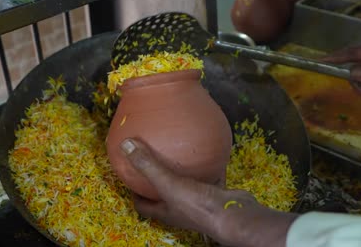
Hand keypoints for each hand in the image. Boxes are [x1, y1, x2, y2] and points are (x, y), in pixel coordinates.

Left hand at [120, 138, 297, 246]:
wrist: (235, 215)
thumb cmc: (198, 206)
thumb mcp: (168, 184)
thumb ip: (148, 165)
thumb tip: (125, 145)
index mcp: (166, 211)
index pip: (144, 205)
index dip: (134, 193)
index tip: (129, 177)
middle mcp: (182, 208)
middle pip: (165, 194)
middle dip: (158, 180)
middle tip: (152, 160)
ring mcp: (200, 202)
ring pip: (188, 184)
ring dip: (183, 171)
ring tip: (179, 152)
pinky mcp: (217, 194)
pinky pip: (211, 176)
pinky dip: (209, 165)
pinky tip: (208, 150)